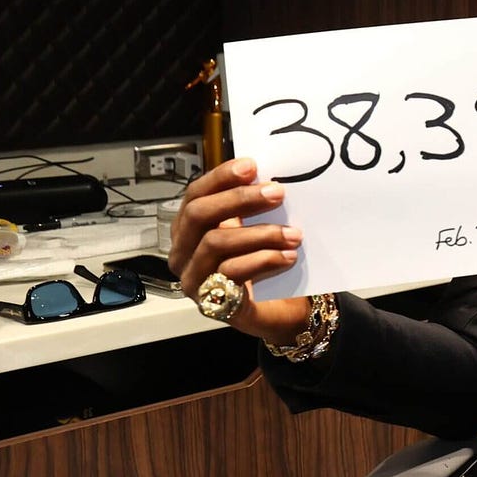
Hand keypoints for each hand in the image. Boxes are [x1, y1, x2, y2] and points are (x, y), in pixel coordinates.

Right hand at [168, 158, 309, 341]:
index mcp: (189, 228)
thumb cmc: (259, 263)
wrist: (274, 310)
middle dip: (239, 199)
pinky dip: (263, 261)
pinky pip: (231, 274)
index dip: (220, 178)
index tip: (251, 166)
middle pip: (199, 215)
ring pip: (215, 243)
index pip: (195, 195)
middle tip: (277, 193)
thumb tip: (270, 176)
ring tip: (293, 233)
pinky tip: (287, 257)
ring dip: (260, 234)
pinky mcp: (211, 302)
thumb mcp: (254, 229)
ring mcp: (193, 278)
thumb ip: (254, 206)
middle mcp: (183, 252)